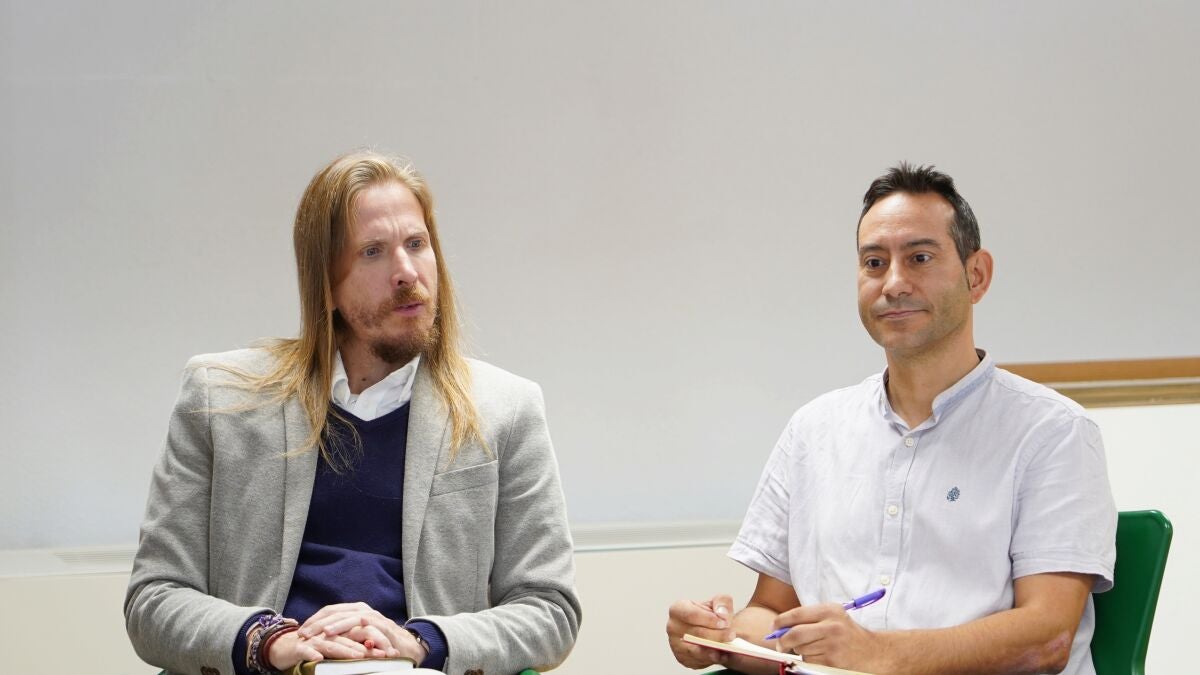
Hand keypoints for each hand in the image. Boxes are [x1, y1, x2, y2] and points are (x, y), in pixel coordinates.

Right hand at [266, 629, 379, 670]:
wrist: (285, 647)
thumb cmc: (314, 648)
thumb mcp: (336, 648)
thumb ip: (352, 649)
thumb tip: (373, 652)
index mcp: (340, 631)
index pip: (361, 634)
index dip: (377, 642)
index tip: (392, 652)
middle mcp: (329, 632)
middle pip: (351, 637)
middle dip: (368, 646)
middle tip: (383, 655)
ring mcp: (315, 638)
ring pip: (332, 643)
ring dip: (346, 650)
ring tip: (360, 656)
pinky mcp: (299, 646)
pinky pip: (307, 650)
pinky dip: (313, 653)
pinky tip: (319, 658)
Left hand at [297, 602, 426, 662]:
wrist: (409, 647)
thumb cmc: (382, 646)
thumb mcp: (359, 640)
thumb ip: (345, 637)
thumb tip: (321, 642)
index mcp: (356, 612)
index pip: (331, 611)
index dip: (314, 620)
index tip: (300, 631)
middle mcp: (363, 610)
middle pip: (335, 611)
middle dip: (316, 622)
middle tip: (302, 633)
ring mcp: (372, 616)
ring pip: (346, 615)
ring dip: (329, 624)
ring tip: (314, 632)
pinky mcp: (380, 624)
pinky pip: (360, 623)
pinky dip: (345, 627)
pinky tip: (332, 633)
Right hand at [666, 594, 735, 668]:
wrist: (709, 629)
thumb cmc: (711, 615)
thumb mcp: (717, 602)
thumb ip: (722, 602)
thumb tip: (722, 614)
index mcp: (677, 609)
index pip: (691, 614)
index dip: (709, 619)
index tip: (724, 623)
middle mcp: (673, 627)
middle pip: (696, 633)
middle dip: (716, 635)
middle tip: (731, 635)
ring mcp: (676, 644)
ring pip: (697, 650)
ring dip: (714, 649)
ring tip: (729, 647)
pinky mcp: (683, 658)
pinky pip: (698, 661)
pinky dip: (712, 659)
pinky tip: (723, 654)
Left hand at [772, 603, 882, 669]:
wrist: (875, 652)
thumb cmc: (849, 634)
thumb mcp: (833, 616)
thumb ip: (809, 617)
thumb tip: (779, 626)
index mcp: (829, 610)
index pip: (796, 614)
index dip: (780, 622)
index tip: (773, 628)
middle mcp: (831, 626)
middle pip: (794, 634)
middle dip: (783, 641)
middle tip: (781, 645)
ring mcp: (832, 645)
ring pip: (801, 650)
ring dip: (801, 652)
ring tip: (815, 649)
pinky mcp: (832, 662)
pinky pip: (810, 661)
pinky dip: (811, 661)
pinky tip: (822, 657)